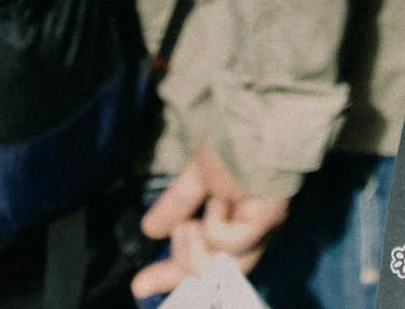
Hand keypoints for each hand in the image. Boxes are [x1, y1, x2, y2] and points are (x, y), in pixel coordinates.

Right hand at [130, 143, 291, 299]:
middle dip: (178, 268)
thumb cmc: (235, 142)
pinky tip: (218, 201)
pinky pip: (224, 243)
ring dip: (192, 244)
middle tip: (169, 248)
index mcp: (238, 224)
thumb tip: (150, 231)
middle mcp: (253, 233)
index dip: (172, 277)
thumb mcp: (197, 177)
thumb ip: (177, 204)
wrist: (257, 118)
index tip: (140, 286)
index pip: (207, 264)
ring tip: (195, 217)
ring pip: (215, 266)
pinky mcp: (264, 220)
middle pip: (211, 273)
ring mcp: (261, 230)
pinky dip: (211, 225)